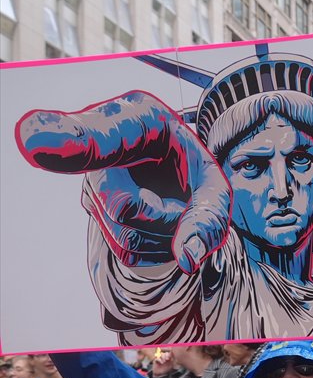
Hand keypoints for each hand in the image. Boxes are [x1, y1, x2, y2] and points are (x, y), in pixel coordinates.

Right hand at [17, 91, 230, 274]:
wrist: (179, 174)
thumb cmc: (195, 172)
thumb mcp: (216, 186)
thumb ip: (209, 216)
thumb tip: (186, 260)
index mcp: (138, 117)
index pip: (99, 135)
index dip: (67, 140)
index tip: (32, 141)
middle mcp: (103, 145)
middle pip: (124, 207)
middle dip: (168, 219)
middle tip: (185, 202)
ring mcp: (91, 177)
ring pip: (126, 236)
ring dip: (164, 237)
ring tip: (172, 208)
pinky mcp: (92, 207)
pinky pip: (127, 253)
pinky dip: (156, 249)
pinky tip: (158, 221)